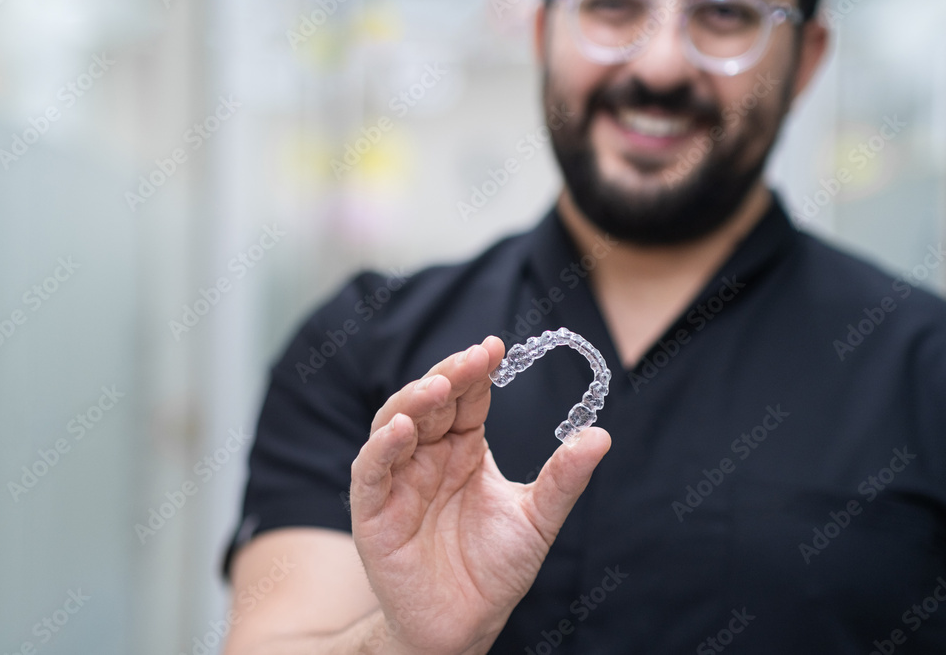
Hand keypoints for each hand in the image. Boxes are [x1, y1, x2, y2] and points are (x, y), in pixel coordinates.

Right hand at [350, 336, 611, 654]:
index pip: (467, 398)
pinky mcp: (373, 512)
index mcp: (463, 449)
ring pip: (394, 426)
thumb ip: (563, 478)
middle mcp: (427, 456)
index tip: (498, 347)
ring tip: (439, 387)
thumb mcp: (537, 519)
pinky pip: (370, 473)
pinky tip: (402, 430)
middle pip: (430, 402)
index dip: (477, 371)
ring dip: (413, 403)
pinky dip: (381, 449)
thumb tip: (601, 435)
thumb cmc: (495, 569)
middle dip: (450, 376)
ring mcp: (397, 481)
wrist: (465, 624)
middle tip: (475, 359)